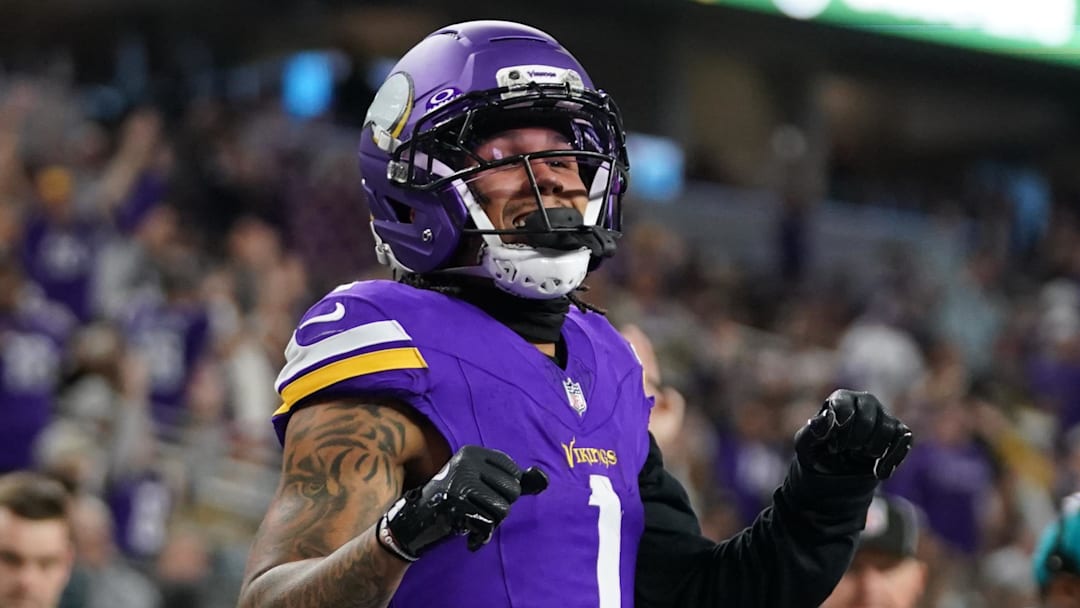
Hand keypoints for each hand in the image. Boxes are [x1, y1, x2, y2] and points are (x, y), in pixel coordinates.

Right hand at [376, 445, 547, 561]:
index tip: (484, 495)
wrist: (414, 523)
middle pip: (512, 492)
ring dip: (491, 524)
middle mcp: (466, 463)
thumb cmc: (454, 502)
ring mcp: (458, 483)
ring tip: (471, 521)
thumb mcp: (483, 486)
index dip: (506, 492)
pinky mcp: (454, 506)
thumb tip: (544, 479)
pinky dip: (480, 536)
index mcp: (473, 453)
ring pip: (502, 510)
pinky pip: (487, 525)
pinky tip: (467, 535)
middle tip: (477, 511)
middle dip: (500, 509)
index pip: (513, 472)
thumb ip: (515, 481)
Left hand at [794, 389, 911, 479]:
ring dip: (873, 450)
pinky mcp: (898, 432)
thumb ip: (813, 430)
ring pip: (888, 429)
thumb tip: (828, 416)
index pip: (844, 405)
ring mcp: (884, 416)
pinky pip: (904, 439)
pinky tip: (880, 472)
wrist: (835, 473)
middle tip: (845, 451)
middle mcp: (865, 402)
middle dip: (856, 441)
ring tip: (859, 456)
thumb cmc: (817, 453)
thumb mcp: (806, 446)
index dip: (839, 429)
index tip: (834, 447)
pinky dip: (892, 459)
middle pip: (868, 418)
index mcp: (841, 399)